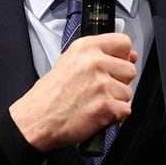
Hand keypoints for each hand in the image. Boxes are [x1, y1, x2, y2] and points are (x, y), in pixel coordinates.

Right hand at [9, 32, 137, 151]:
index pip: (124, 43)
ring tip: (93, 103)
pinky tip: (96, 114)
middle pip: (129, 70)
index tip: (116, 65)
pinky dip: (114, 117)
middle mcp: (94, 63)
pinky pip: (125, 111)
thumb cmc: (48, 96)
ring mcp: (101, 84)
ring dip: (115, 101)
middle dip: (118, 83)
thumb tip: (130, 57)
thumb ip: (99, 56)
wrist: (35, 121)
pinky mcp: (106, 106)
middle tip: (97, 90)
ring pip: (128, 92)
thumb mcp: (68, 62)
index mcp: (85, 48)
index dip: (123, 57)